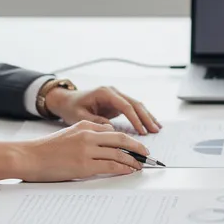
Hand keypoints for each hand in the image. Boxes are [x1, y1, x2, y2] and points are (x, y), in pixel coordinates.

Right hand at [0, 121, 151, 181]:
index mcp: (84, 126)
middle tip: (147, 154)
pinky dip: (123, 168)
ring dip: (133, 160)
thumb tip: (106, 141)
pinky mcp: (84, 165)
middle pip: (121, 139)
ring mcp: (87, 150)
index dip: (128, 139)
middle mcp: (88, 135)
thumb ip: (87, 135)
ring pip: (118, 153)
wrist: (29, 157)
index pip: (113, 131)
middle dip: (137, 148)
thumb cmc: (46, 150)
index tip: (136, 146)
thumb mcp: (69, 134)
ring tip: (140, 166)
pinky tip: (129, 170)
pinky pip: (110, 166)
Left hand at [46, 85, 161, 134]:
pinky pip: (133, 109)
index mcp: (104, 93)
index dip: (135, 119)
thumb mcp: (79, 116)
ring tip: (157, 128)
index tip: (141, 131)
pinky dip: (142, 116)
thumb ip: (95, 121)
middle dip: (146, 117)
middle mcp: (113, 92)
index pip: (125, 105)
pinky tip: (149, 124)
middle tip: (155, 130)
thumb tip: (111, 129)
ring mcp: (116, 96)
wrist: (66, 101)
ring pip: (136, 105)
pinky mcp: (117, 103)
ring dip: (147, 116)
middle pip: (135, 104)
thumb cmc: (71, 108)